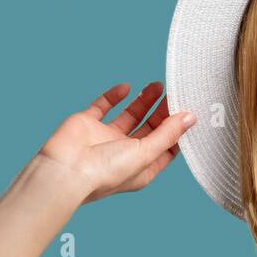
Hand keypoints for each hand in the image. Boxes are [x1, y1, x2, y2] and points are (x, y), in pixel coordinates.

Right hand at [38, 81, 196, 204]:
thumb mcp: (145, 153)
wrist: (66, 170)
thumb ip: (168, 134)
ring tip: (157, 85)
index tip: (189, 112)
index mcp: (142, 167)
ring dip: (143, 101)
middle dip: (162, 112)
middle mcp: (125, 153)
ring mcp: (106, 138)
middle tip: (173, 94)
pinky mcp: (88, 124)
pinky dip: (114, 96)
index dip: (178, 131)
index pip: (166, 148)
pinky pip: (103, 106)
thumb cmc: (105, 171)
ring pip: (129, 115)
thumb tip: (190, 118)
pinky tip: (126, 87)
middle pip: (150, 129)